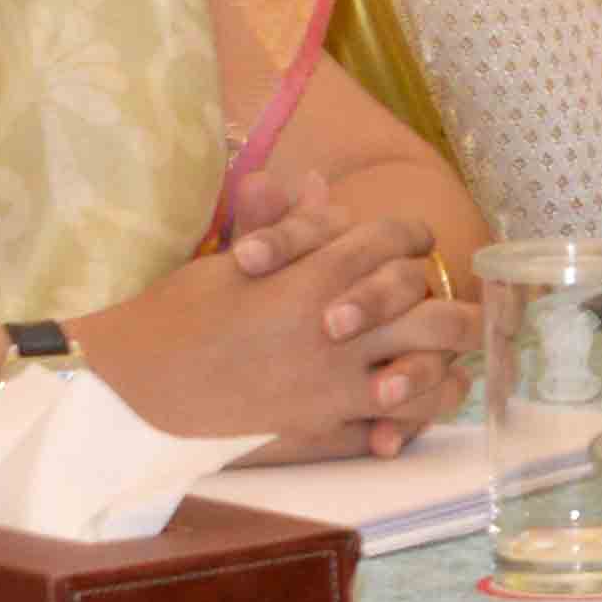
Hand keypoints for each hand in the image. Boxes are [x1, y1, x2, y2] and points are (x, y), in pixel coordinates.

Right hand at [85, 208, 478, 453]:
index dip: (414, 238)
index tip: (416, 245)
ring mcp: (337, 376)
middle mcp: (338, 323)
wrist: (140, 379)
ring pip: (429, 368)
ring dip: (446, 363)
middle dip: (454, 307)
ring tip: (449, 359)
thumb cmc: (181, 313)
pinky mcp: (325, 419)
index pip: (397, 239)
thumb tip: (316, 182)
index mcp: (316, 271)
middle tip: (460, 309)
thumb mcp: (234, 257)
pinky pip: (396, 419)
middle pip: (437, 309)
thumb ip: (287, 224)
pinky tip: (415, 401)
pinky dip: (414, 413)